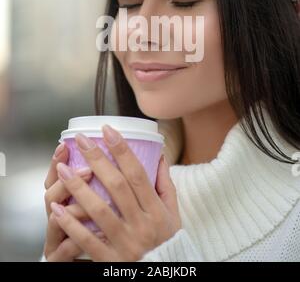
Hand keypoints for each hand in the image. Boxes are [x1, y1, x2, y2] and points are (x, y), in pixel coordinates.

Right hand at [43, 142, 93, 260]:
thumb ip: (100, 184)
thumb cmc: (89, 231)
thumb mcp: (94, 203)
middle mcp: (55, 218)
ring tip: (93, 206)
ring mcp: (55, 238)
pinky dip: (79, 237)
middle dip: (69, 181)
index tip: (64, 146)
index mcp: (62, 202)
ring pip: (55, 220)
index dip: (55, 162)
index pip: (52, 178)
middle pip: (50, 195)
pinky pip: (66, 248)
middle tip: (88, 170)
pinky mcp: (59, 257)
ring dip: (75, 208)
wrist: (81, 261)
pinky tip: (98, 230)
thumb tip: (115, 156)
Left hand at [50, 125, 181, 261]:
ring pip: (99, 211)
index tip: (108, 130)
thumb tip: (159, 156)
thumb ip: (165, 185)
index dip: (122, 150)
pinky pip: (87, 240)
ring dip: (78, 188)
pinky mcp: (110, 260)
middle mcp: (141, 224)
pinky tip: (56, 208)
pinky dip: (70, 224)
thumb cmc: (167, 242)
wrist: (163, 276)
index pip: (137, 174)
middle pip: (117, 187)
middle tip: (81, 140)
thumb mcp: (173, 214)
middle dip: (97, 160)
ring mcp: (125, 243)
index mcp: (156, 210)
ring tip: (62, 170)